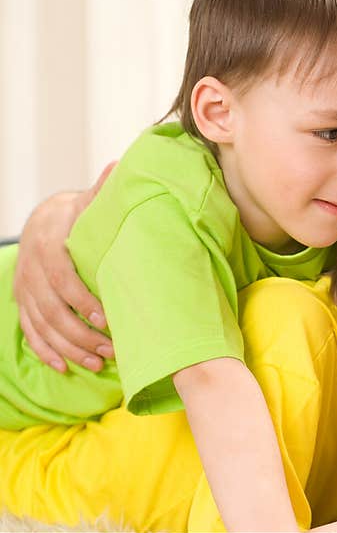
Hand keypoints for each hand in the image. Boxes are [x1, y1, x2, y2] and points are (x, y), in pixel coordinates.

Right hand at [13, 162, 116, 372]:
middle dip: (80, 333)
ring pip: (42, 325)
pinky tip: (65, 366)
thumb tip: (117, 165)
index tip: (105, 317)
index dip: (81, 299)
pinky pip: (29, 332)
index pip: (61, 277)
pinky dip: (45, 352)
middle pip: (51, 309)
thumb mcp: (87, 202)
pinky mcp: (23, 303)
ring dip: (68, 347)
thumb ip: (102, 191)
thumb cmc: (76, 215)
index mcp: (47, 245)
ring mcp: (25, 289)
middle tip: (110, 349)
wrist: (45, 219)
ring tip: (98, 362)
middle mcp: (31, 269)